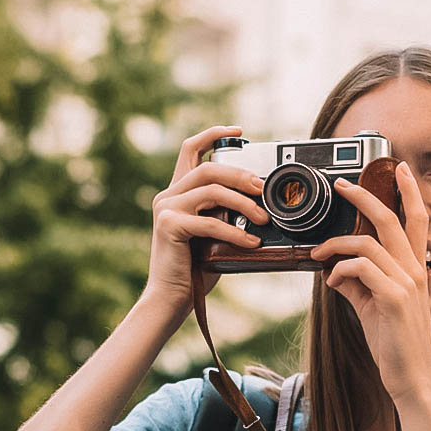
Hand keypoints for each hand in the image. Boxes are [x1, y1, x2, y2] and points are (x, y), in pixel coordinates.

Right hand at [143, 126, 270, 307]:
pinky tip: (251, 243)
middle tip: (263, 189)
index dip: (213, 135)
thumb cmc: (195, 270)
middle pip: (208, 168)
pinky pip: (210, 222)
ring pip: (211, 190)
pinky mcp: (169, 226)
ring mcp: (166, 209)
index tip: (239, 132)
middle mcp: (168, 196)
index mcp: (178, 192)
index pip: (190, 149)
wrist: (170, 299)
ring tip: (264, 219)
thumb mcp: (214, 235)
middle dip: (240, 175)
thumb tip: (259, 206)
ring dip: (243, 203)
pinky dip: (235, 232)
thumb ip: (225, 215)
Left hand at [310, 163, 430, 401]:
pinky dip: (339, 271)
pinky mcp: (394, 298)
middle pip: (390, 219)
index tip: (399, 167)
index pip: (416, 220)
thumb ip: (359, 285)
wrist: (413, 378)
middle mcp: (414, 271)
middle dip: (364, 197)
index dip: (409, 191)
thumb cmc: (395, 345)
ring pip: (367, 243)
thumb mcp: (374, 308)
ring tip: (319, 254)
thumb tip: (334, 271)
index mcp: (414, 270)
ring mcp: (406, 283)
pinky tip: (332, 283)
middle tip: (342, 186)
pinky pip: (360, 268)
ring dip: (336, 245)